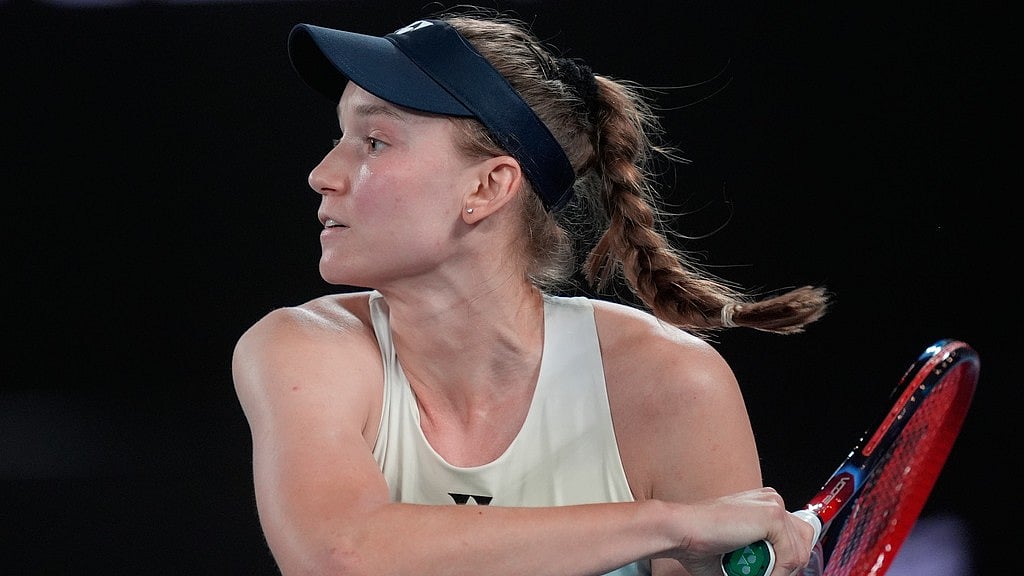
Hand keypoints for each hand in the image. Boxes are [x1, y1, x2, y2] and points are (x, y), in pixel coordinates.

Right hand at [663, 488, 815, 575]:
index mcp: (762, 505)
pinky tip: (752, 569)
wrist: (680, 531)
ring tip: (748, 570)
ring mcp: (773, 506)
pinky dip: (776, 571)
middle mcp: (771, 500)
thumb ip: (761, 560)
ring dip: (778, 570)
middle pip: (804, 541)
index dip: (787, 560)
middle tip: (762, 572)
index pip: (795, 536)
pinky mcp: (772, 515)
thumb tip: (776, 575)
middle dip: (788, 565)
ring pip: (798, 551)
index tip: (770, 571)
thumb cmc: (699, 543)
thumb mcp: (740, 553)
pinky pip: (790, 555)